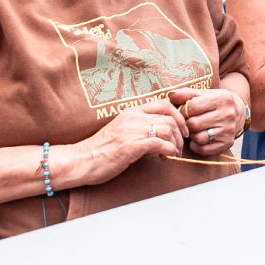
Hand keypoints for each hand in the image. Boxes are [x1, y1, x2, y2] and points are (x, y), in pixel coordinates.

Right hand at [66, 99, 186, 186]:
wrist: (81, 160)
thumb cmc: (102, 150)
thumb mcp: (124, 132)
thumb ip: (142, 129)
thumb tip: (163, 136)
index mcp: (132, 112)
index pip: (165, 104)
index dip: (179, 116)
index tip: (182, 130)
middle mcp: (133, 118)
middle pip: (170, 118)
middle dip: (180, 133)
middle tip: (180, 146)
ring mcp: (132, 130)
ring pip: (168, 129)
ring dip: (176, 144)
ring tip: (173, 154)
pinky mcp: (131, 145)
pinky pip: (160, 143)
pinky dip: (169, 150)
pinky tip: (167, 157)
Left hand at [168, 88, 244, 155]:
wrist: (237, 112)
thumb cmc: (215, 102)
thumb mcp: (204, 93)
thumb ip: (186, 93)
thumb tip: (171, 96)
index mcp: (222, 98)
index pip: (193, 106)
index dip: (182, 110)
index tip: (182, 111)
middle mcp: (228, 114)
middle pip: (194, 124)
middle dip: (187, 123)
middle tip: (188, 121)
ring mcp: (229, 130)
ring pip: (198, 138)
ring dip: (192, 135)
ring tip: (195, 129)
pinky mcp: (228, 143)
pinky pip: (204, 149)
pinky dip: (197, 146)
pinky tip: (198, 138)